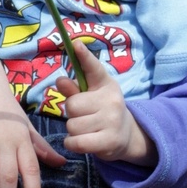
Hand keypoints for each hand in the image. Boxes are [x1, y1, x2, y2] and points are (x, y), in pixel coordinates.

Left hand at [56, 41, 156, 166]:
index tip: (75, 44)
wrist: (126, 136)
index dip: (84, 56)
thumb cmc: (101, 111)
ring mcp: (112, 121)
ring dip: (73, 130)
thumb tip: (59, 80)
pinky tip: (82, 141)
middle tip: (85, 117)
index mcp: (106, 84)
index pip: (93, 68)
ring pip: (72, 125)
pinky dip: (72, 143)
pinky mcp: (110, 142)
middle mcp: (111, 100)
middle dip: (72, 113)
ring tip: (87, 130)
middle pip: (72, 105)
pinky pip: (76, 142)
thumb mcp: (90, 96)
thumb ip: (74, 89)